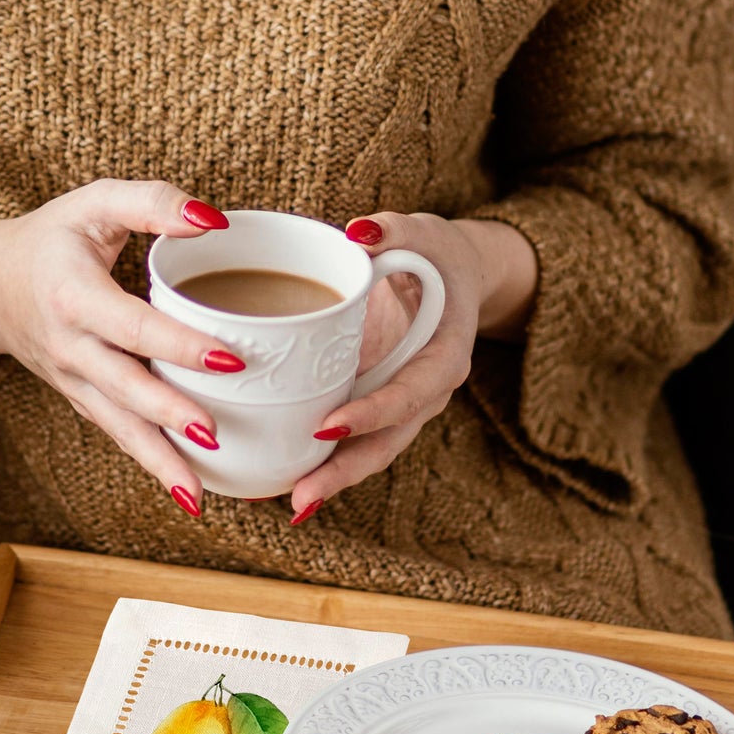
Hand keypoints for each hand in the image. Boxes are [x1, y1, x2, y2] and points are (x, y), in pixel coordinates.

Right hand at [0, 179, 243, 516]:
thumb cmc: (54, 238)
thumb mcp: (95, 202)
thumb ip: (152, 202)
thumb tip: (214, 220)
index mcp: (73, 294)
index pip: (130, 324)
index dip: (177, 343)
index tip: (228, 358)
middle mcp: (69, 346)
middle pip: (121, 386)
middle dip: (167, 413)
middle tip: (214, 432)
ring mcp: (72, 379)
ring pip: (117, 425)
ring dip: (157, 460)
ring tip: (197, 493)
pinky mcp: (80, 398)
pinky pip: (116, 431)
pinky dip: (148, 461)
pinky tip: (186, 488)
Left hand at [287, 212, 537, 520]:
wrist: (452, 274)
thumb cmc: (435, 253)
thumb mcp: (422, 233)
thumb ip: (393, 230)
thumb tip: (358, 231)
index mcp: (445, 356)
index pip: (409, 393)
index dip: (373, 413)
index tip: (328, 425)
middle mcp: (427, 391)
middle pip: (387, 442)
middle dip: (345, 472)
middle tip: (301, 498)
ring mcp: (403, 404)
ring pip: (370, 451)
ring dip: (332, 479)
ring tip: (289, 504)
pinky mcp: (377, 403)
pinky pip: (353, 439)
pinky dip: (322, 459)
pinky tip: (281, 479)